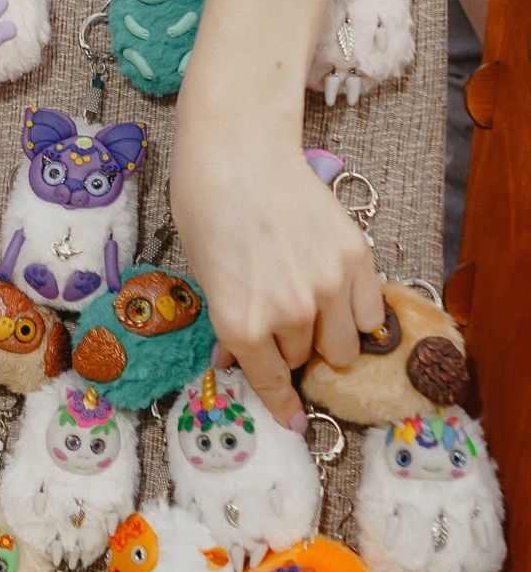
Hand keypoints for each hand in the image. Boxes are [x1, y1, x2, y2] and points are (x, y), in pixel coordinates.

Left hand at [172, 124, 383, 430]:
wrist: (238, 152)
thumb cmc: (205, 208)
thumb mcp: (202, 275)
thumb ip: (229, 323)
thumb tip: (238, 358)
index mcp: (241, 324)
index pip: (271, 383)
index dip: (283, 406)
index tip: (295, 420)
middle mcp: (289, 314)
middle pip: (306, 361)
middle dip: (294, 351)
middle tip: (283, 323)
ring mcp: (328, 287)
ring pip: (345, 345)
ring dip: (329, 336)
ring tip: (311, 305)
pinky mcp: (356, 259)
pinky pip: (370, 312)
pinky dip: (357, 312)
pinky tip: (337, 291)